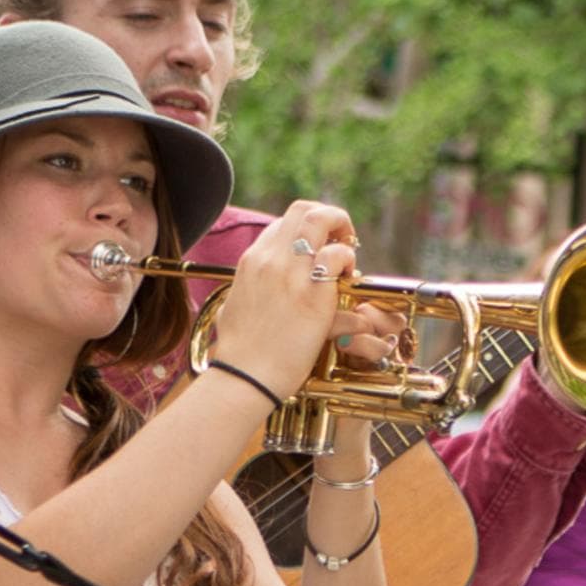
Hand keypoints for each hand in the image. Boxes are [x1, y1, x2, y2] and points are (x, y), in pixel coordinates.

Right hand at [207, 199, 363, 399]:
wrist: (246, 375)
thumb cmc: (241, 352)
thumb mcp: (235, 307)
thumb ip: (247, 291)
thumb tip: (246, 292)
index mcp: (252, 260)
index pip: (284, 224)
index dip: (309, 231)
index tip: (321, 250)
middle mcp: (270, 258)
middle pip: (304, 210)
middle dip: (330, 218)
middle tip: (343, 242)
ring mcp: (291, 273)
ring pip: (321, 220)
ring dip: (343, 233)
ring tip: (348, 260)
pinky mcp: (313, 294)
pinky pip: (338, 256)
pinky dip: (349, 261)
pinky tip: (350, 281)